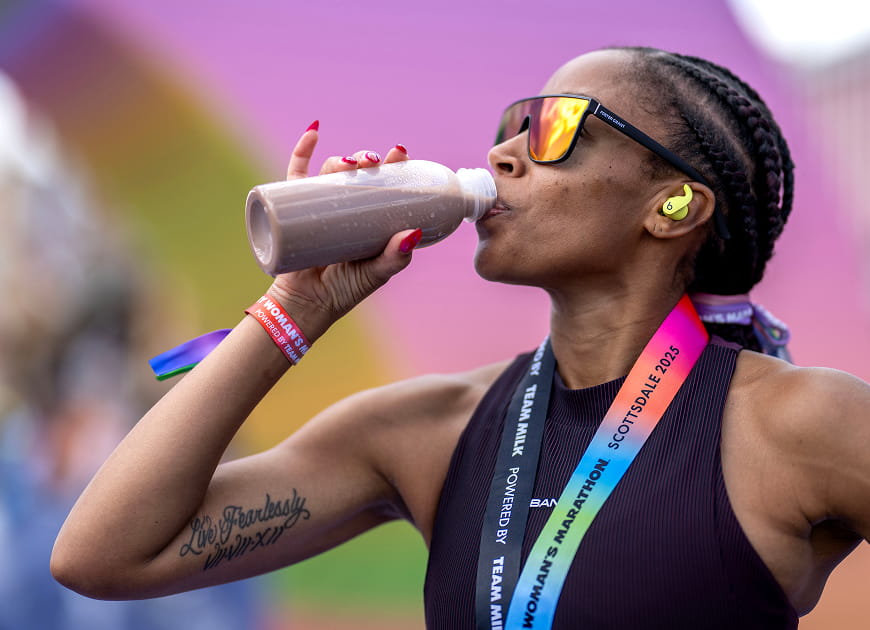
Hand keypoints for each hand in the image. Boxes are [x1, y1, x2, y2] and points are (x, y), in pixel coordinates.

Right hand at [267, 124, 417, 341]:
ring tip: (350, 163)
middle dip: (368, 160)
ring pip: (332, 172)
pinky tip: (315, 131)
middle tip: (373, 160)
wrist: (305, 306)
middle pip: (359, 175)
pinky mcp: (293, 208)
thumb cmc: (344, 291)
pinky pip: (296, 174)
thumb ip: (395, 257)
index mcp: (370, 221)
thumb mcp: (376, 273)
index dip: (394, 167)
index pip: (385, 186)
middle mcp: (347, 210)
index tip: (400, 153)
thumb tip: (412, 233)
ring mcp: (319, 207)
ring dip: (342, 158)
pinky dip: (303, 150)